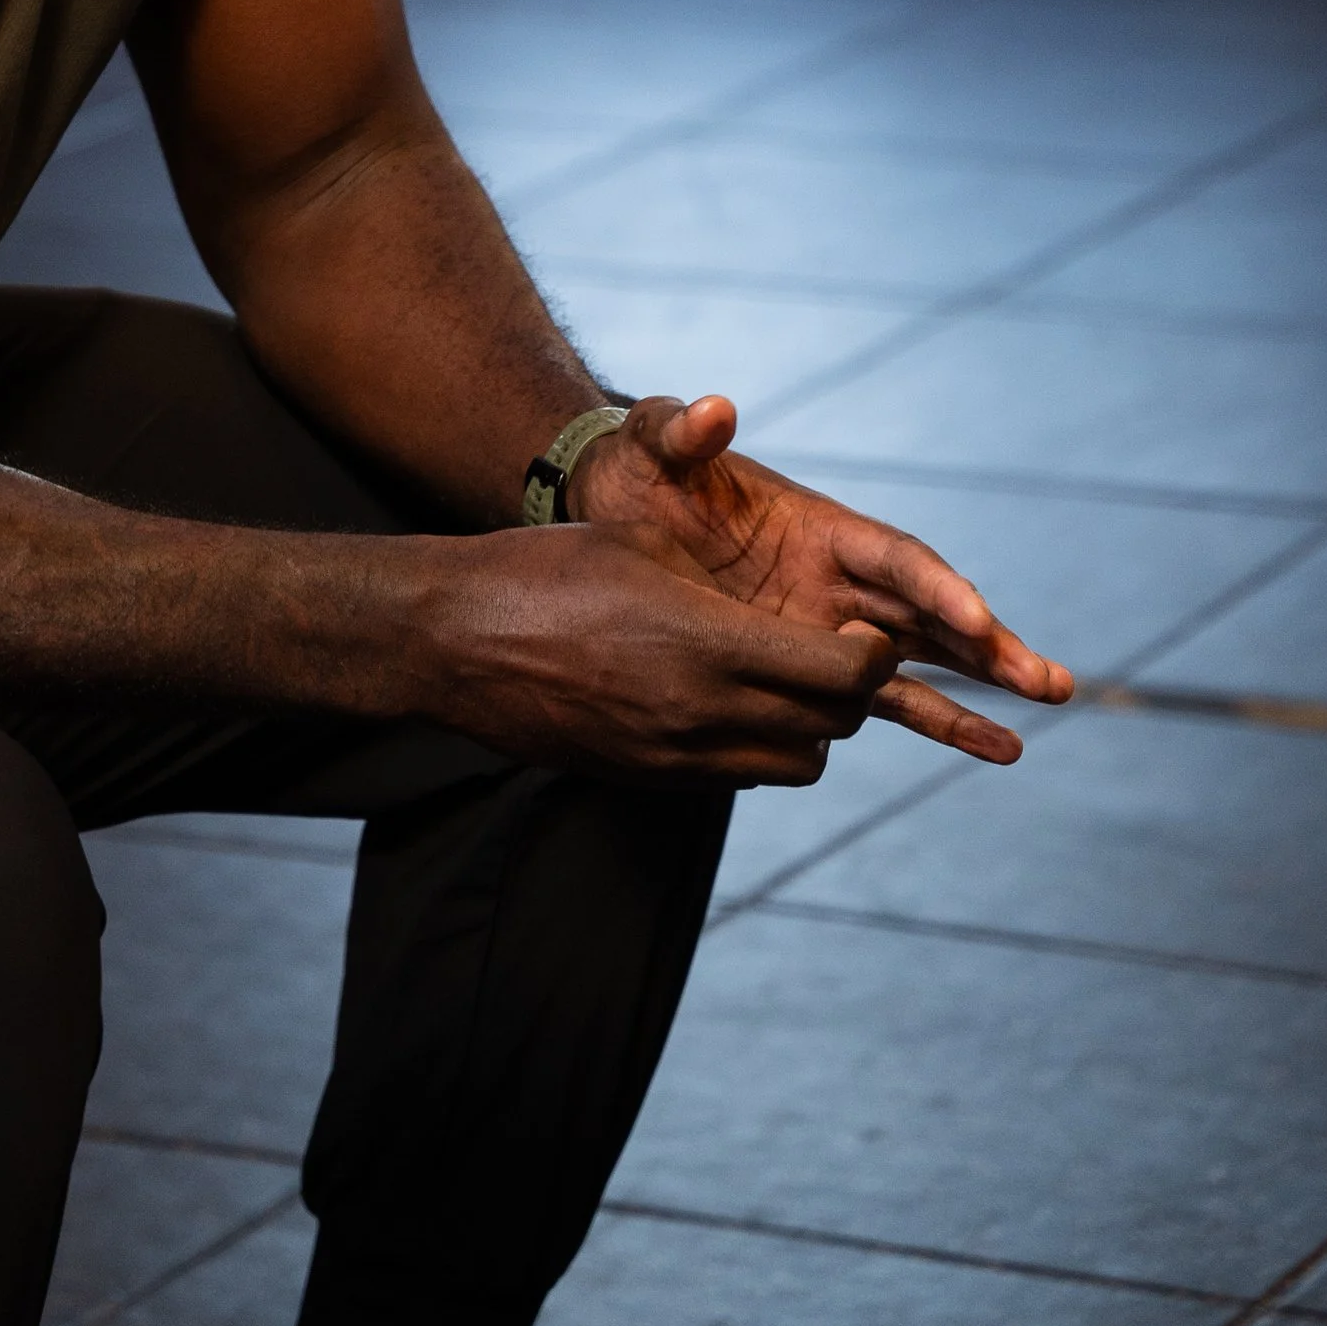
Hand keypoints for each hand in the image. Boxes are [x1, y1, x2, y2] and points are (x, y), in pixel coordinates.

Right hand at [419, 517, 905, 783]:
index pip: (843, 676)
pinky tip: (724, 701)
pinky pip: (739, 775)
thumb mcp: (645, 546)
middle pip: (831, 728)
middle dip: (850, 690)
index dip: (871, 656)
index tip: (862, 631)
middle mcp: (702, 712)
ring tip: (780, 681)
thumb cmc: (545, 571)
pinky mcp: (649, 779)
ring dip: (808, 727)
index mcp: (708, 642)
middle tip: (836, 651)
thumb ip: (725, 588)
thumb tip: (783, 614)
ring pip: (795, 765)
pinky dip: (756, 746)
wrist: (456, 639)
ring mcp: (675, 756)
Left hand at [568, 395, 1073, 763]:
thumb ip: (683, 431)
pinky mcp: (815, 661)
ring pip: (926, 656)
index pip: (893, 556)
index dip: (934, 588)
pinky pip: (887, 698)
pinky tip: (998, 746)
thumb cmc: (643, 470)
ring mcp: (835, 621)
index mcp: (818, 524)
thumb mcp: (655, 445)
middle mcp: (841, 574)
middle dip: (988, 643)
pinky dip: (942, 720)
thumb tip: (715, 410)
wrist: (616, 514)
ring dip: (984, 683)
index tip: (974, 620)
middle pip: (931, 610)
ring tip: (1052, 701)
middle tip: (1046, 679)